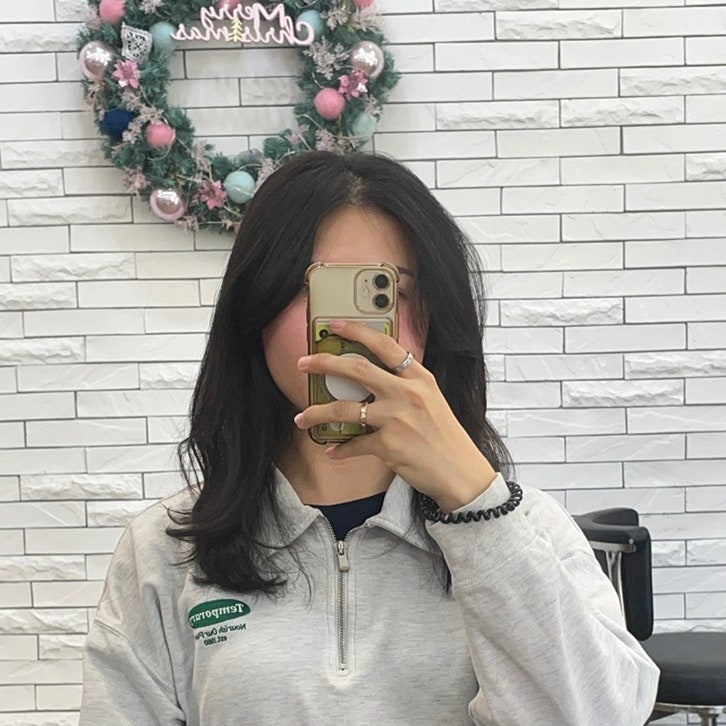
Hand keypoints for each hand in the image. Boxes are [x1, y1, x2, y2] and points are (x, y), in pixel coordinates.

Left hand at [294, 319, 497, 512]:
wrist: (461, 472)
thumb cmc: (445, 437)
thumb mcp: (432, 400)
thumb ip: (406, 386)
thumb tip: (371, 379)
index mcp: (419, 378)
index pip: (385, 345)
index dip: (357, 331)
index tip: (336, 325)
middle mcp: (407, 394)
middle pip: (357, 369)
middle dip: (324, 363)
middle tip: (304, 363)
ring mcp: (397, 418)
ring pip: (344, 409)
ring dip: (317, 413)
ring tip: (302, 417)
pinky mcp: (388, 445)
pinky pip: (353, 444)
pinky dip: (340, 450)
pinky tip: (332, 451)